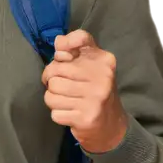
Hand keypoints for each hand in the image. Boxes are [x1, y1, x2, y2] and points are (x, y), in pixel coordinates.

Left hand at [41, 29, 128, 153]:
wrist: (111, 125)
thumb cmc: (94, 91)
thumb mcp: (90, 66)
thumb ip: (74, 51)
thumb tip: (58, 42)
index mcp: (104, 60)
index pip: (80, 37)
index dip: (64, 45)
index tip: (62, 56)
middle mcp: (102, 77)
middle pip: (55, 71)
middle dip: (51, 79)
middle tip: (60, 86)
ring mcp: (95, 98)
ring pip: (51, 93)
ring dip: (53, 99)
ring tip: (66, 100)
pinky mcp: (86, 118)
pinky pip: (55, 113)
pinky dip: (58, 114)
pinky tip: (70, 113)